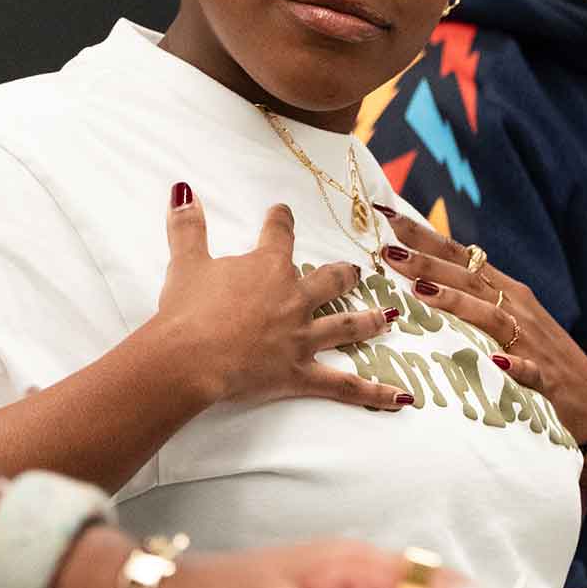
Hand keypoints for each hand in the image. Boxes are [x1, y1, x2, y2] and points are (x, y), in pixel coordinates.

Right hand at [154, 189, 408, 410]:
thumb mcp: (185, 262)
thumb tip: (183, 190)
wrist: (191, 357)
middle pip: (328, 281)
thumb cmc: (187, 309)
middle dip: (342, 274)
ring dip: (368, 321)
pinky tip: (402, 397)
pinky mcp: (301, 373)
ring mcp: (302, 337)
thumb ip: (188, 226)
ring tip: (389, 318)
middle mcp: (294, 298)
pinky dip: (374, 393)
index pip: (279, 235)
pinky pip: (344, 385)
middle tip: (355, 271)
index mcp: (267, 268)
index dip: (281, 221)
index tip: (283, 212)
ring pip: (345, 326)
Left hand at [376, 205, 586, 443]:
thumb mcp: (504, 317)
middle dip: (427, 263)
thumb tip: (420, 274)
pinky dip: (513, 365)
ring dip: (457, 302)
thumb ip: (469, 296)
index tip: (388, 217)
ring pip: (491, 315)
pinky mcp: (546, 378)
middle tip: (388, 252)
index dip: (426, 237)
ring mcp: (531, 341)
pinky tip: (497, 362)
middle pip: (468, 279)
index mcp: (505, 291)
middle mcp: (517, 308)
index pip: (460, 257)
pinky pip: (528, 370)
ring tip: (421, 291)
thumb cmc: (538, 354)